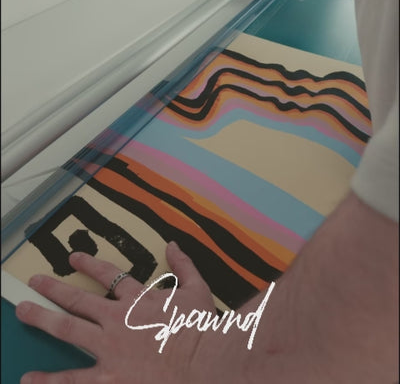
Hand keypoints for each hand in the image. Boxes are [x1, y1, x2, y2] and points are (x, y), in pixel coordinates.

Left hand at [16, 242, 215, 383]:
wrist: (205, 362)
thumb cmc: (201, 328)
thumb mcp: (197, 290)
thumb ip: (183, 265)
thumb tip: (173, 244)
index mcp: (138, 299)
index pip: (109, 275)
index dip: (90, 265)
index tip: (74, 258)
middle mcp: (118, 320)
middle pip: (79, 300)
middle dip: (54, 289)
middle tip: (34, 282)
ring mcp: (110, 348)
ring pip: (69, 330)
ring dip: (43, 319)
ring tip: (22, 311)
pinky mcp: (111, 377)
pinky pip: (75, 380)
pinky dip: (51, 380)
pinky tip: (29, 379)